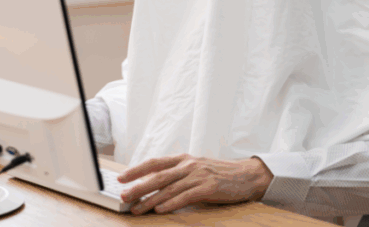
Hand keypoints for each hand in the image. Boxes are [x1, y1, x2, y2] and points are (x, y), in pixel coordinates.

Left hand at [117, 153, 273, 214]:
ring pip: (168, 189)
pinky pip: (185, 196)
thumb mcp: (195, 168)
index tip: (121, 178)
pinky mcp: (208, 188)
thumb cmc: (218, 173)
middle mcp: (189, 165)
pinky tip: (160, 209)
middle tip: (123, 196)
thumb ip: (177, 174)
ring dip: (150, 200)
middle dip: (138, 187)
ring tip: (137, 209)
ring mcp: (199, 175)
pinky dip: (171, 203)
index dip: (136, 170)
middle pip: (157, 176)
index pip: (154, 163)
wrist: (247, 175)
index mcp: (183, 159)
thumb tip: (153, 185)